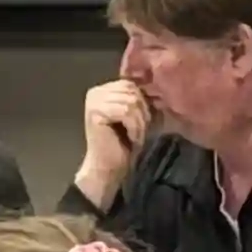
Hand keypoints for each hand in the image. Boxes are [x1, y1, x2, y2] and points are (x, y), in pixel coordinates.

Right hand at [73, 79, 151, 201]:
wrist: (109, 168)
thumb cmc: (125, 142)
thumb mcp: (137, 115)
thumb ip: (141, 98)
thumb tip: (157, 85)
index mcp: (104, 89)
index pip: (132, 84)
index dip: (143, 103)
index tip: (141, 123)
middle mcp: (96, 92)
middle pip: (132, 91)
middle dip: (142, 113)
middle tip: (138, 131)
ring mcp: (93, 101)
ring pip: (131, 101)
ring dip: (139, 122)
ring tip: (135, 135)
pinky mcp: (95, 113)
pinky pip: (126, 111)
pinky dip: (134, 127)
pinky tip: (130, 138)